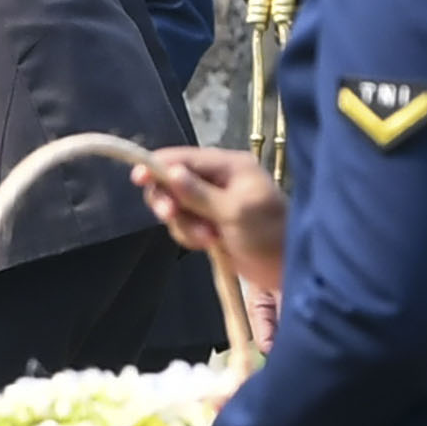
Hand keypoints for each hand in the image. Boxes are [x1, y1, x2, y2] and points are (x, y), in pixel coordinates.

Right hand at [135, 146, 287, 295]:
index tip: (138, 179)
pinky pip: (183, 225)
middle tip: (171, 216)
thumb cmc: (268, 233)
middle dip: (170, 202)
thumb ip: (200, 193)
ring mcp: (212, 202)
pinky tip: (209, 244)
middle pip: (171, 181)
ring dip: (184, 225)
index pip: (183, 157)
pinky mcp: (209, 223)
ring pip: (175, 207)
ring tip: (207, 238)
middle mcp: (218, 179)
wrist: (288, 268)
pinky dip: (190, 236)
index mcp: (229, 165)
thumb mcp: (235, 211)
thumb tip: (170, 172)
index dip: (157, 166)